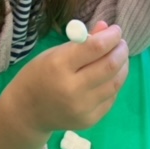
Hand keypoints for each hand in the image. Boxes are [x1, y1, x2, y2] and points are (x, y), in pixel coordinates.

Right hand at [6, 22, 128, 133]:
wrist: (27, 112)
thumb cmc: (39, 75)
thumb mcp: (55, 53)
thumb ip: (82, 42)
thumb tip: (107, 28)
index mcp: (59, 65)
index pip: (95, 48)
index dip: (111, 37)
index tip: (116, 30)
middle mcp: (72, 88)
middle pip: (110, 66)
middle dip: (121, 51)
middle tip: (121, 43)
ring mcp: (82, 108)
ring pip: (115, 83)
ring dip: (122, 66)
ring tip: (119, 57)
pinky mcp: (90, 120)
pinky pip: (110, 98)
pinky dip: (114, 83)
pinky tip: (110, 76)